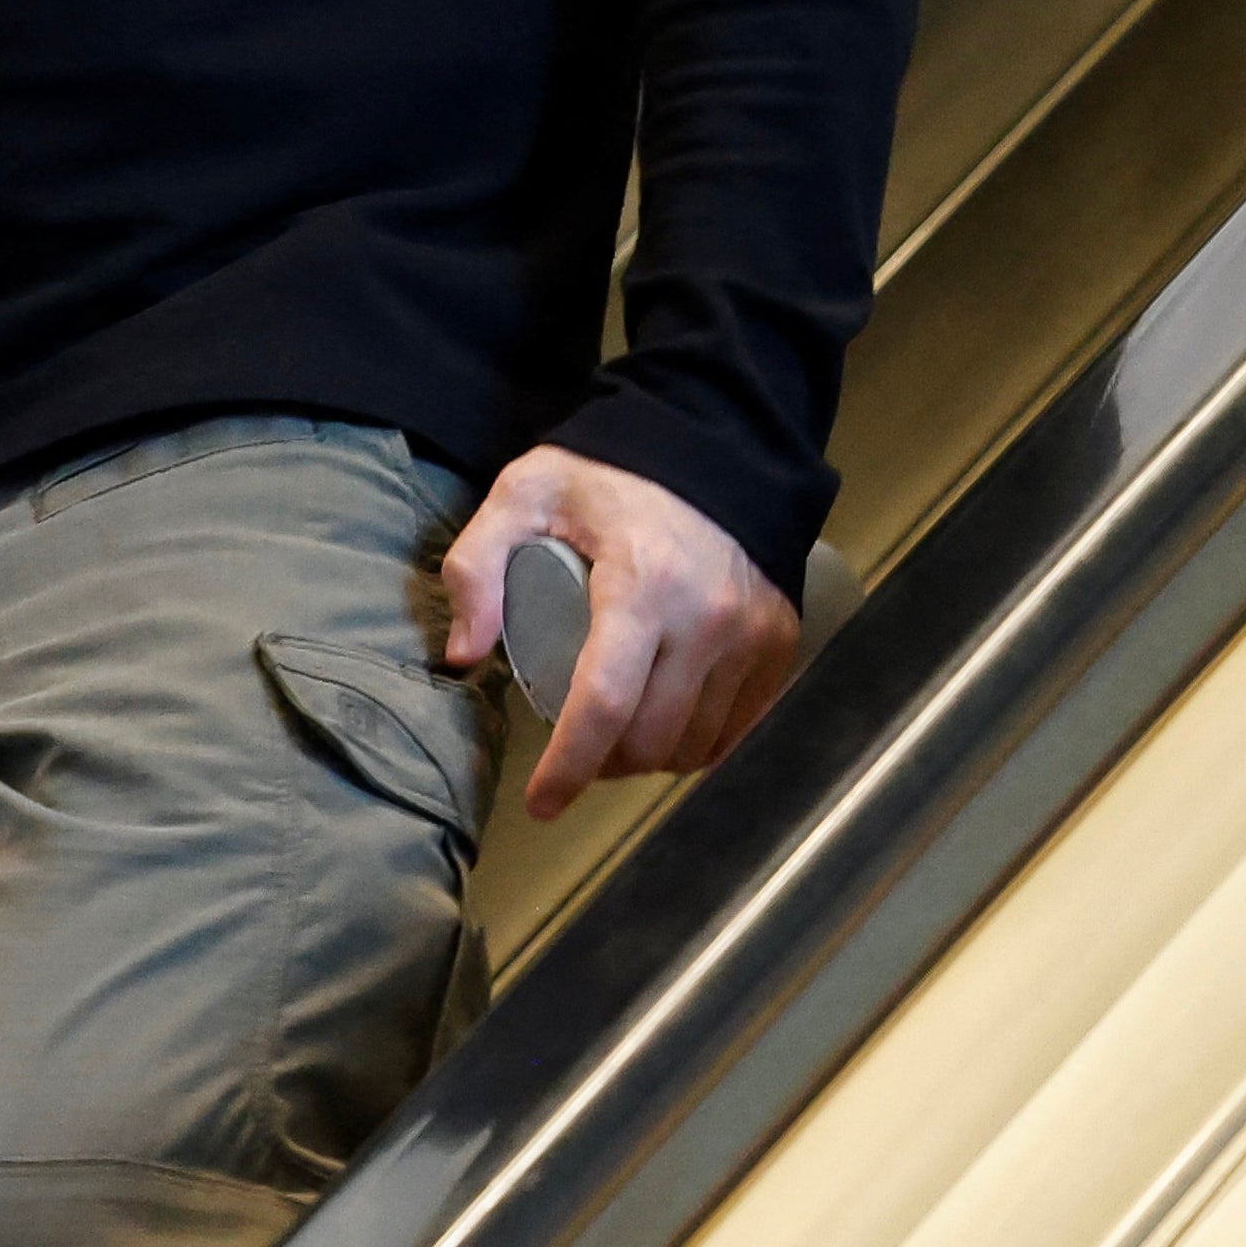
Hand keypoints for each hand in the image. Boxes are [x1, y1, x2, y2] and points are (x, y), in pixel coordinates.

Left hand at [434, 448, 802, 822]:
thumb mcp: (526, 491)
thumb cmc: (611, 474)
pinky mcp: (780, 643)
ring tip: (616, 738)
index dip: (568, 766)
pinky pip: (736, 730)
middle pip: (649, 738)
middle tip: (574, 750)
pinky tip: (666, 731)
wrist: (716, 444)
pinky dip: (697, 746)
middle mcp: (707, 619)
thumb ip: (478, 562)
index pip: (602, 704)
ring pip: (694, 744)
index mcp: (642, 583)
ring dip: (649, 759)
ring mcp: (751, 636)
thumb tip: (466, 656)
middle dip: (602, 764)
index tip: (540, 802)